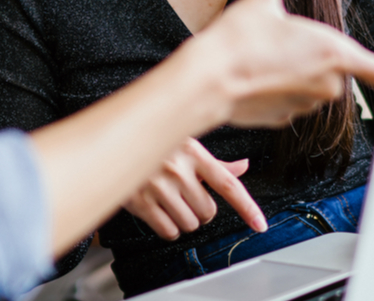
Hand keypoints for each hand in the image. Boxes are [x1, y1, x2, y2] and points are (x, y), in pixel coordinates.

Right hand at [124, 138, 267, 240]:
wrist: (114, 142)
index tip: (260, 225)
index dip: (247, 207)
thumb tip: (243, 167)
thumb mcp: (186, 144)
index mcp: (193, 153)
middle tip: (186, 196)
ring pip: (190, 224)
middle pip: (208, 212)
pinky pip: (169, 231)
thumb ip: (215, 162)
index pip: (228, 184)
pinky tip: (160, 211)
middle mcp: (178, 169)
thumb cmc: (154, 143)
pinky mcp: (141, 202)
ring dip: (184, 219)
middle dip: (201, 209)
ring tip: (171, 200)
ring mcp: (159, 186)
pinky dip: (168, 227)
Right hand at [193, 0, 373, 128]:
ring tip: (259, 58)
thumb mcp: (265, 2)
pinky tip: (252, 78)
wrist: (209, 78)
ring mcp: (306, 105)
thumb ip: (284, 9)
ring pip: (308, 85)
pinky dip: (275, 90)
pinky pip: (288, 99)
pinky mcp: (285, 119)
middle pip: (333, 69)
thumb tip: (278, 16)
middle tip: (279, 42)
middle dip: (312, 58)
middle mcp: (328, 85)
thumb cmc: (240, 37)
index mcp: (336, 53)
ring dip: (292, 74)